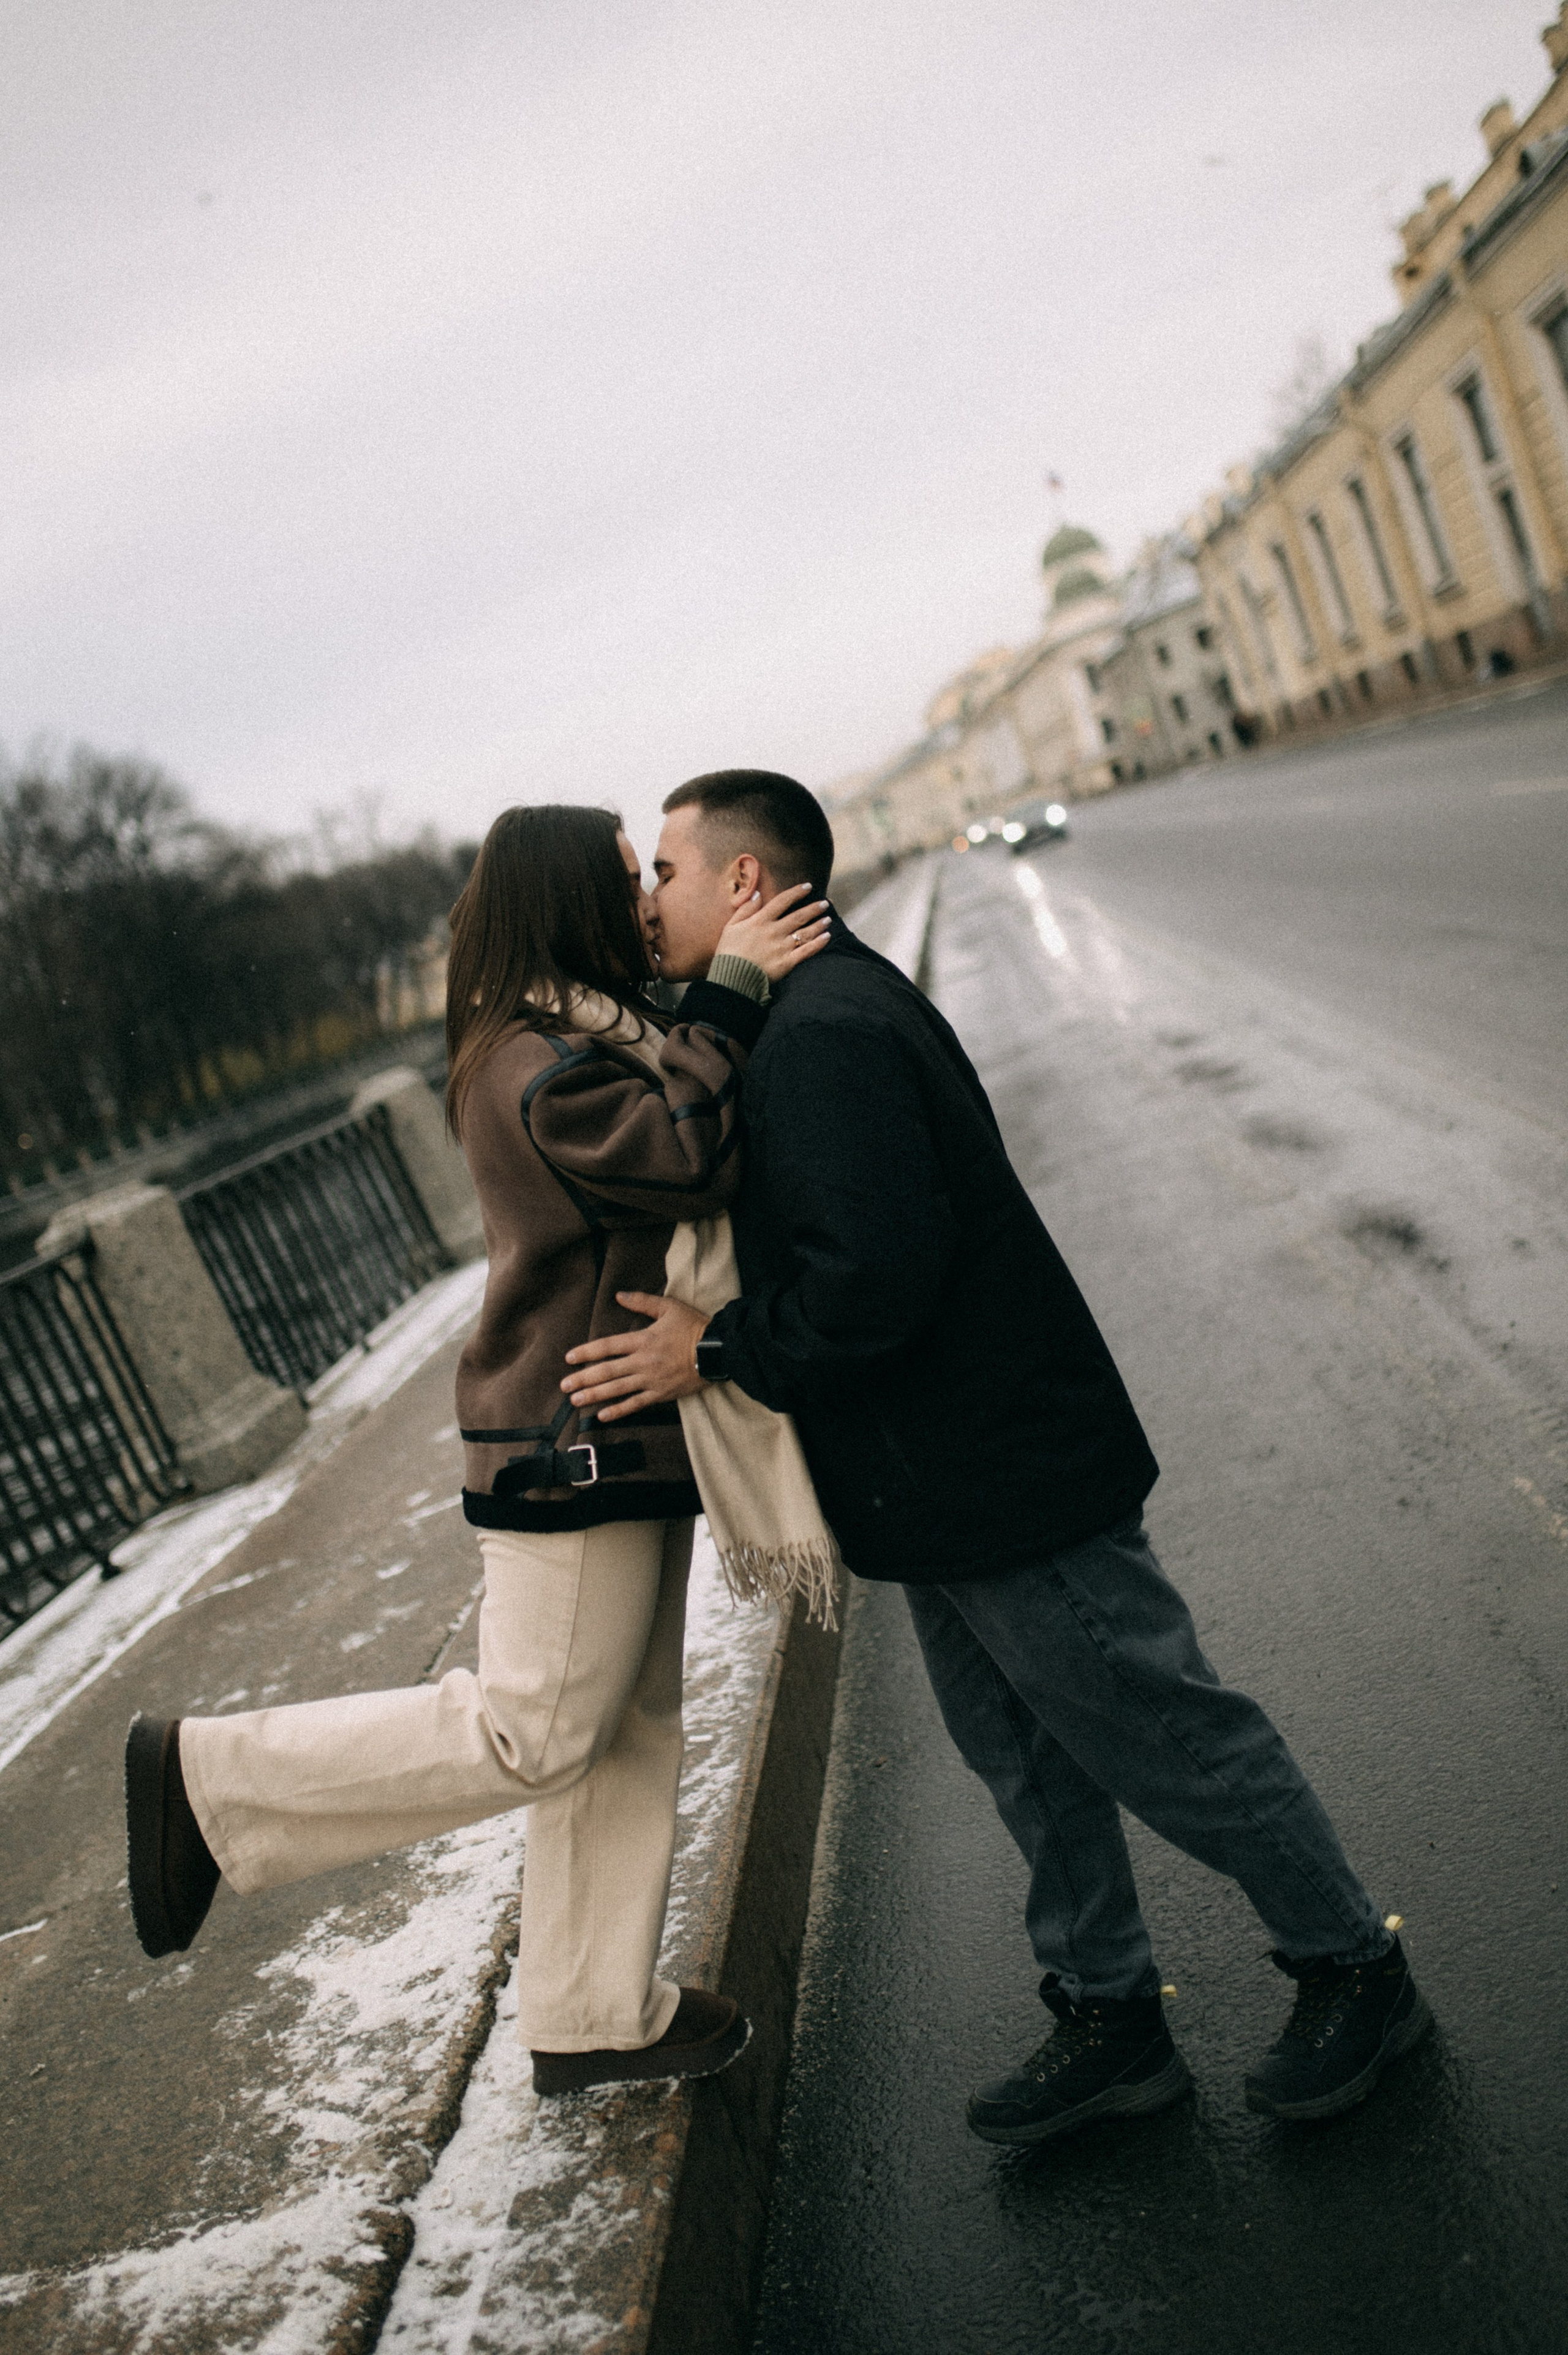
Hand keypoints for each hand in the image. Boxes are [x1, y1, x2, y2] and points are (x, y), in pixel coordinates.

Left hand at [562, 1293, 709, 1419]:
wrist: (719, 1351)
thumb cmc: (695, 1327)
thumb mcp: (669, 1307)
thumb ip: (642, 1301)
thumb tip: (618, 1295)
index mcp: (643, 1339)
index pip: (608, 1346)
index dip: (586, 1352)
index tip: (569, 1358)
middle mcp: (643, 1361)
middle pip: (607, 1371)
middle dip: (583, 1378)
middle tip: (564, 1386)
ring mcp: (651, 1380)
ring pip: (617, 1389)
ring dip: (594, 1395)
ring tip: (575, 1401)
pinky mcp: (661, 1394)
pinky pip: (636, 1404)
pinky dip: (618, 1411)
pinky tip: (602, 1415)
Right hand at [717, 883, 830, 983]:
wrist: (731, 978)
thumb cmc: (728, 952)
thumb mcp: (731, 927)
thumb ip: (745, 909)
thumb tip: (757, 894)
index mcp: (760, 921)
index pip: (782, 901)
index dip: (796, 892)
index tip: (808, 886)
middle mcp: (774, 931)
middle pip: (798, 916)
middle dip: (813, 908)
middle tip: (825, 903)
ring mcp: (782, 947)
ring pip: (805, 932)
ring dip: (818, 924)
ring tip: (828, 919)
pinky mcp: (787, 963)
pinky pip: (806, 951)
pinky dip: (818, 944)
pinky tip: (827, 937)